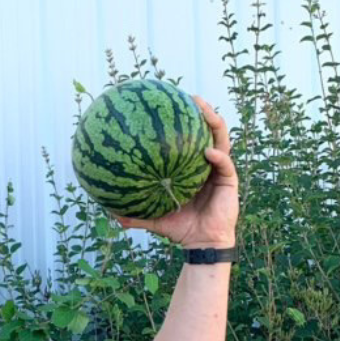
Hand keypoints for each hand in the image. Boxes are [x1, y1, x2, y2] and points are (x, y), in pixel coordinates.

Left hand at [113, 96, 238, 248]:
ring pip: (222, 139)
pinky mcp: (230, 180)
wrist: (200, 243)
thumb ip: (135, 213)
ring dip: (215, 123)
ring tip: (205, 110)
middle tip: (191, 97)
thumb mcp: (154, 218)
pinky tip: (207, 152)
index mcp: (190, 167)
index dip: (184, 121)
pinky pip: (225, 164)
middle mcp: (206, 164)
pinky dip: (217, 157)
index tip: (171, 104)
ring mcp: (219, 170)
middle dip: (203, 112)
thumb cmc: (179, 227)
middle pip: (208, 131)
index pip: (189, 138)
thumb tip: (109, 212)